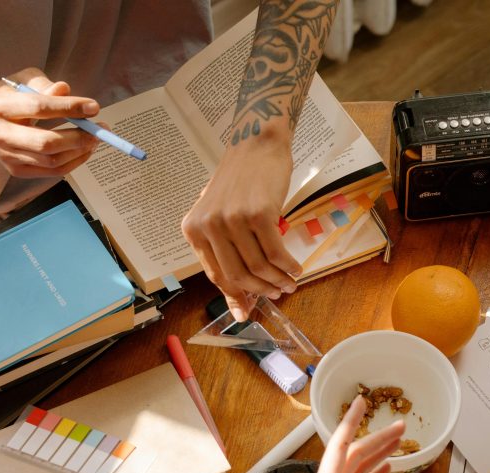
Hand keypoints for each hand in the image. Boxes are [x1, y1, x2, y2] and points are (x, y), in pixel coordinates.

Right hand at [0, 67, 99, 176]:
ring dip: (80, 151)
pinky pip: (53, 171)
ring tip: (95, 138)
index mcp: (0, 106)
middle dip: (78, 137)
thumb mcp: (24, 81)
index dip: (69, 107)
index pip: (39, 107)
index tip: (94, 107)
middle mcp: (0, 133)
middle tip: (99, 130)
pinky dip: (74, 161)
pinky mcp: (17, 170)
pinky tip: (84, 150)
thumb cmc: (12, 98)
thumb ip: (44, 85)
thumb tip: (64, 90)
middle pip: (46, 142)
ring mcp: (7, 155)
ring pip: (52, 160)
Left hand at [181, 139, 301, 320]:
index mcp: (193, 229)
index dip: (235, 296)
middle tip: (277, 295)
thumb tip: (239, 295)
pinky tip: (296, 269)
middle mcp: (208, 225)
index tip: (248, 311)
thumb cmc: (241, 181)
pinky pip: (276, 252)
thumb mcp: (222, 215)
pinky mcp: (258, 214)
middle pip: (237, 275)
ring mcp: (233, 219)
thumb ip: (225, 250)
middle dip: (260, 291)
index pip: (215, 274)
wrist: (256, 144)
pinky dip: (288, 266)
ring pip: (258, 267)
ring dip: (277, 281)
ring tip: (289, 284)